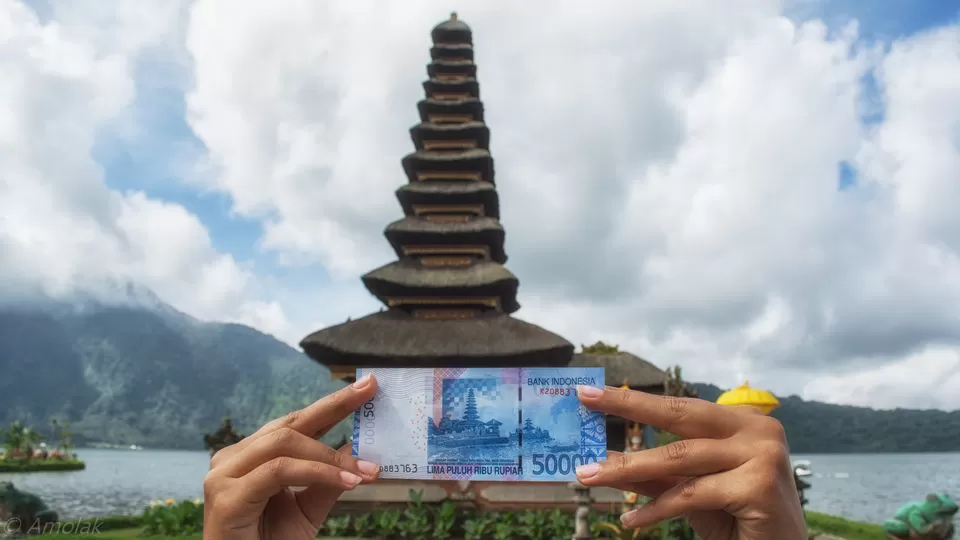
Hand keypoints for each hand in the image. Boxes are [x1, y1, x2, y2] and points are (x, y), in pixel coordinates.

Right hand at [203, 375, 379, 539]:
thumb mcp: (309, 508)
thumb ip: (329, 479)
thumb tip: (359, 451)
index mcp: (253, 456)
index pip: (297, 422)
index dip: (331, 404)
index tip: (365, 387)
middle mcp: (234, 457)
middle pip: (289, 424)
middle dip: (333, 407)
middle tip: (368, 394)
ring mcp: (225, 473)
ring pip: (285, 444)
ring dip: (330, 456)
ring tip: (364, 470)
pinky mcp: (226, 495)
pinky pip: (279, 471)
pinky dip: (316, 473)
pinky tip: (346, 481)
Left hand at [575, 385, 805, 539]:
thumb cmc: (735, 521)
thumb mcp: (689, 488)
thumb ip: (655, 472)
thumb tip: (604, 458)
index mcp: (744, 421)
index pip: (681, 407)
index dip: (635, 400)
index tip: (591, 393)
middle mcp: (758, 429)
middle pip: (681, 416)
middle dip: (628, 406)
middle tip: (585, 400)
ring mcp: (763, 454)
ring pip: (680, 458)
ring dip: (629, 468)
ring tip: (590, 475)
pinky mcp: (759, 485)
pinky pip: (692, 494)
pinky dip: (656, 509)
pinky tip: (631, 519)